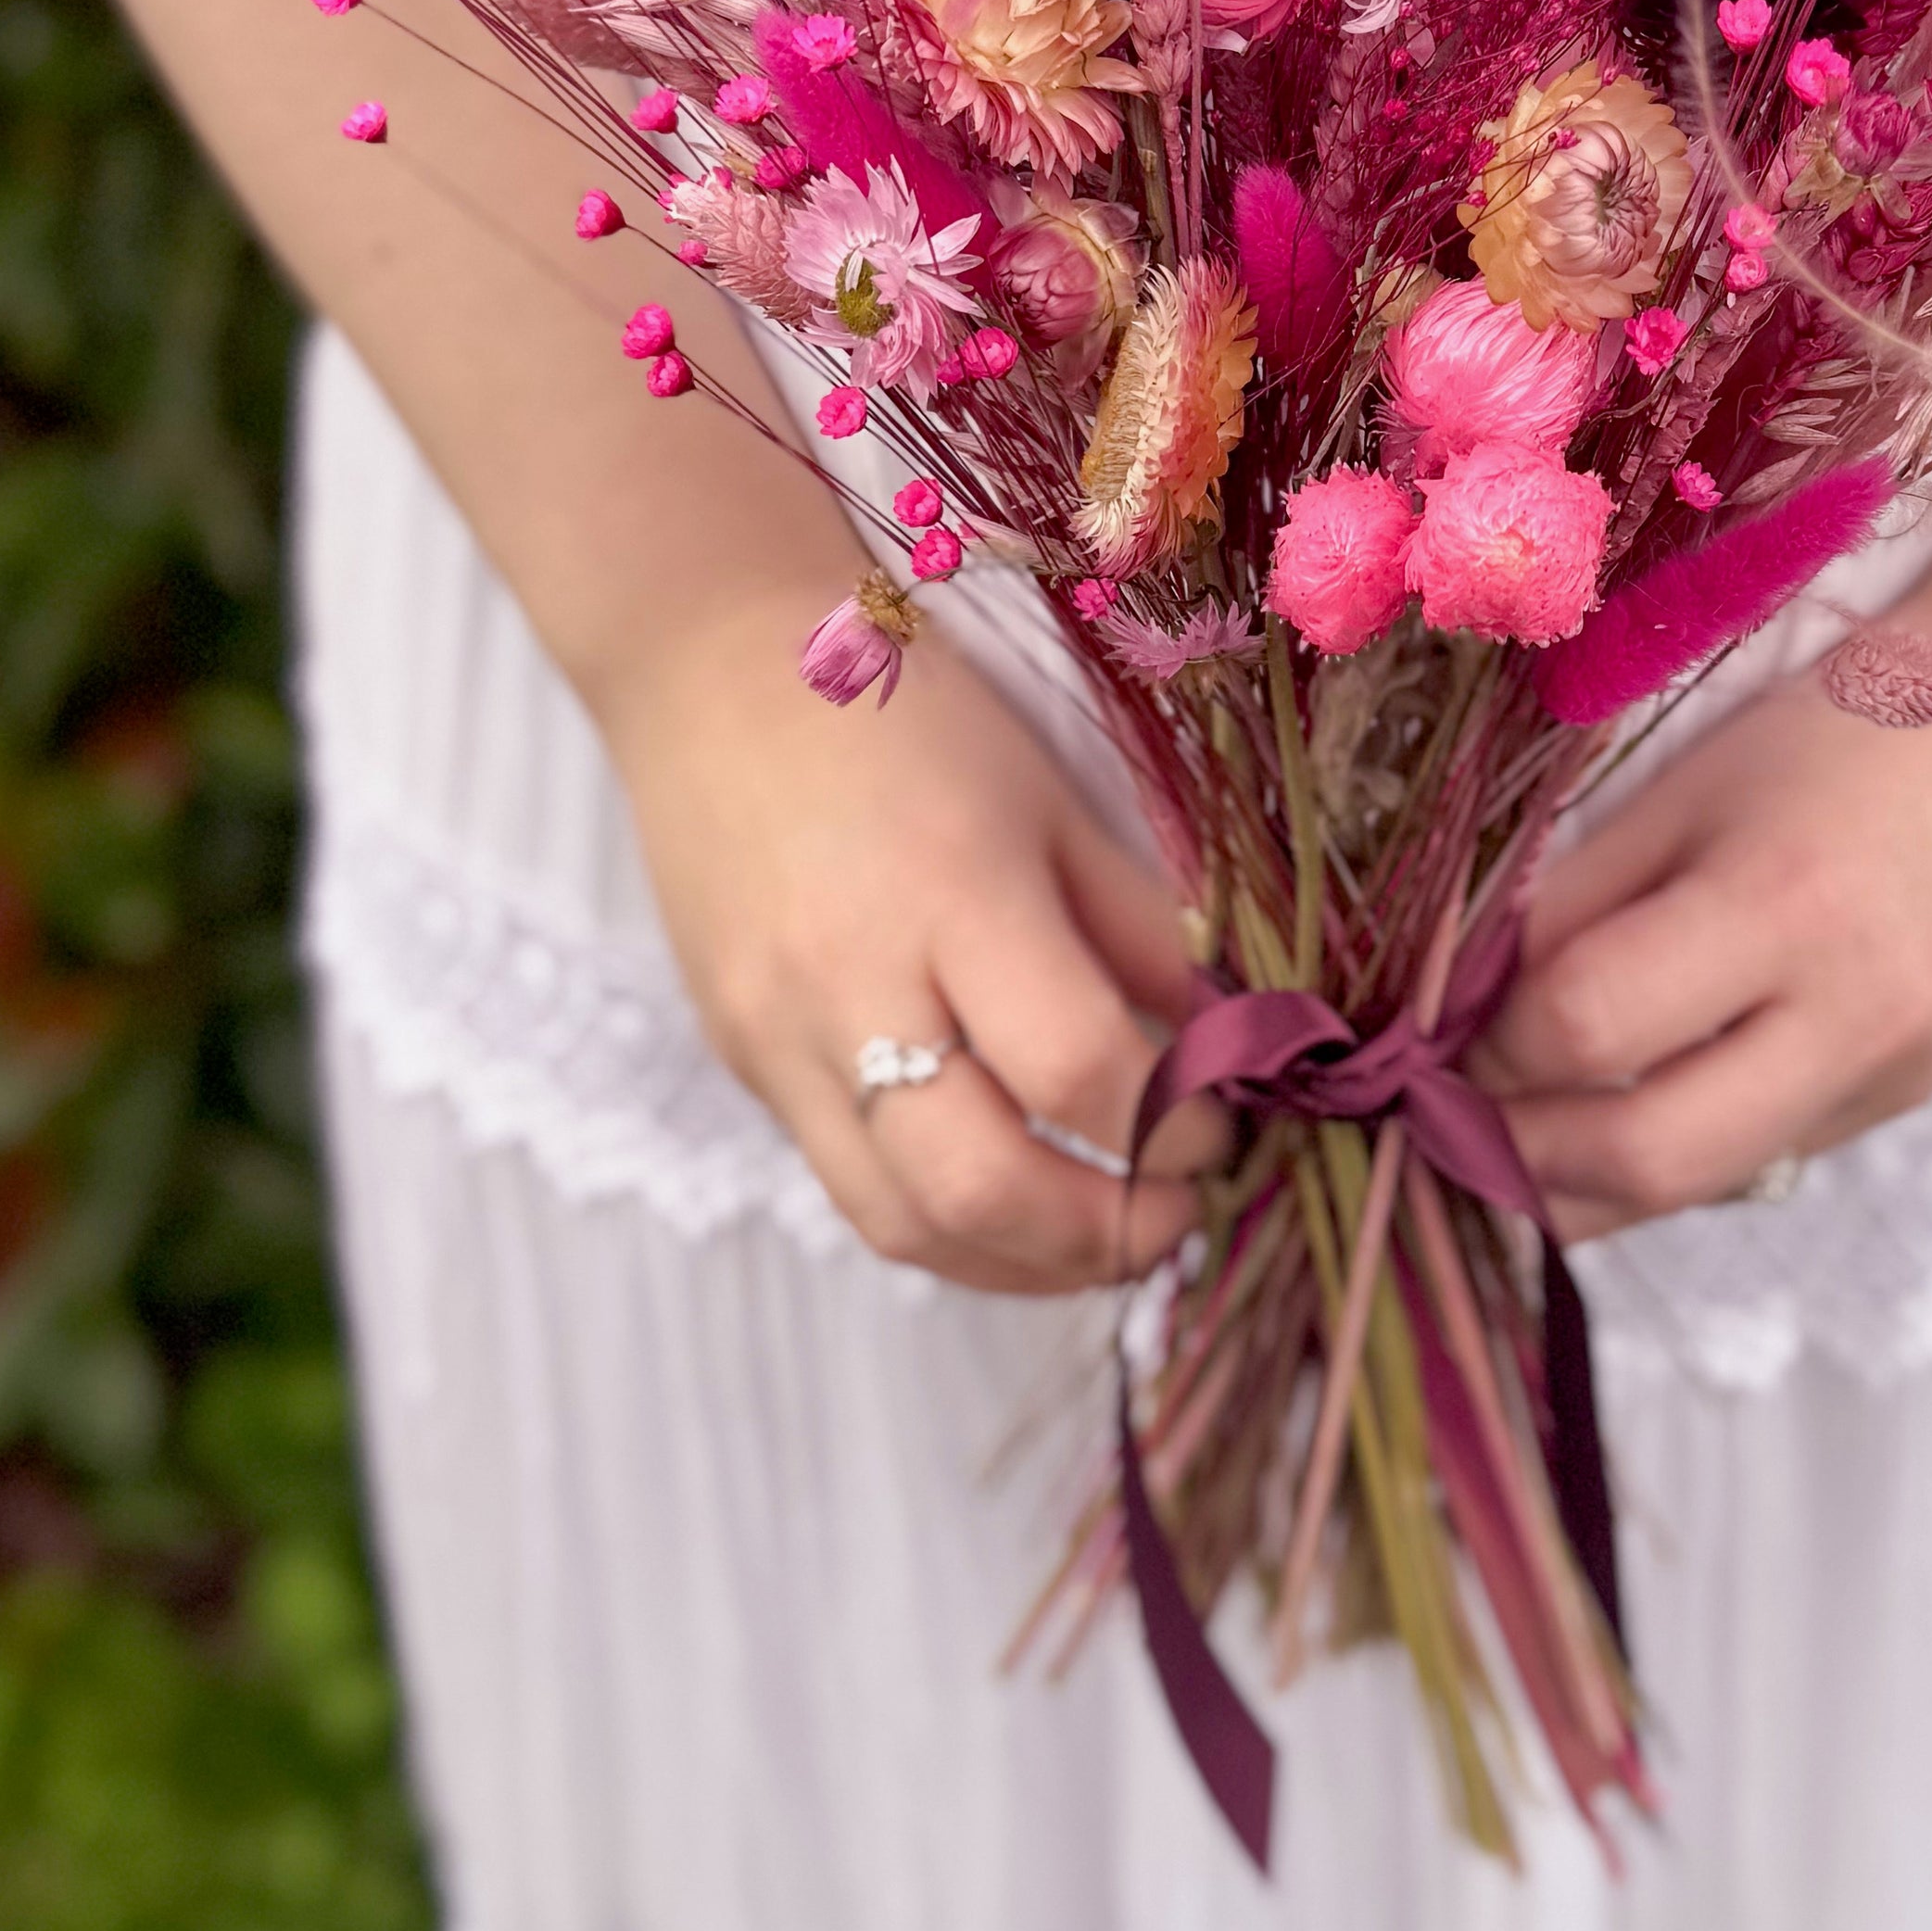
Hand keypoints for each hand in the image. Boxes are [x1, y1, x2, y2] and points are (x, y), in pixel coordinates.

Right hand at [594, 591, 1223, 1294]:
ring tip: (1101, 1236)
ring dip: (1022, 1263)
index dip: (1175, 1126)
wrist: (710, 667)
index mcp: (953, 895)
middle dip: (1103, 1234)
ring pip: (903, 1224)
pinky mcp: (741, 1063)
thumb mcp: (1051, 799)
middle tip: (1175, 1213)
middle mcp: (851, 985)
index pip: (1078, 1070)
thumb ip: (1138, 935)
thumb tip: (1221, 1052)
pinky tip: (1009, 1203)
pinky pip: (848, 1186)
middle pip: (981, 1187)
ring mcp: (778, 1039)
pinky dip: (944, 1223)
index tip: (1221, 1124)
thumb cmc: (906, 716)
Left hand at [1483, 658, 1931, 1242]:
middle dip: (1521, 1156)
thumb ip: (1578, 900)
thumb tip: (1460, 1006)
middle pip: (1645, 1157)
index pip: (1589, 1027)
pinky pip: (1754, 1158)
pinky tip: (1616, 1105)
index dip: (1492, 1041)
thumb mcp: (1692, 784)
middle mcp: (1853, 1015)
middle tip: (1448, 1117)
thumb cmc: (1851, 729)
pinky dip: (1667, 1152)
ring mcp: (1889, 1073)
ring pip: (1696, 1187)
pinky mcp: (1904, 1097)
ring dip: (1582, 1182)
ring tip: (1506, 1129)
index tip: (1442, 1028)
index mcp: (1784, 905)